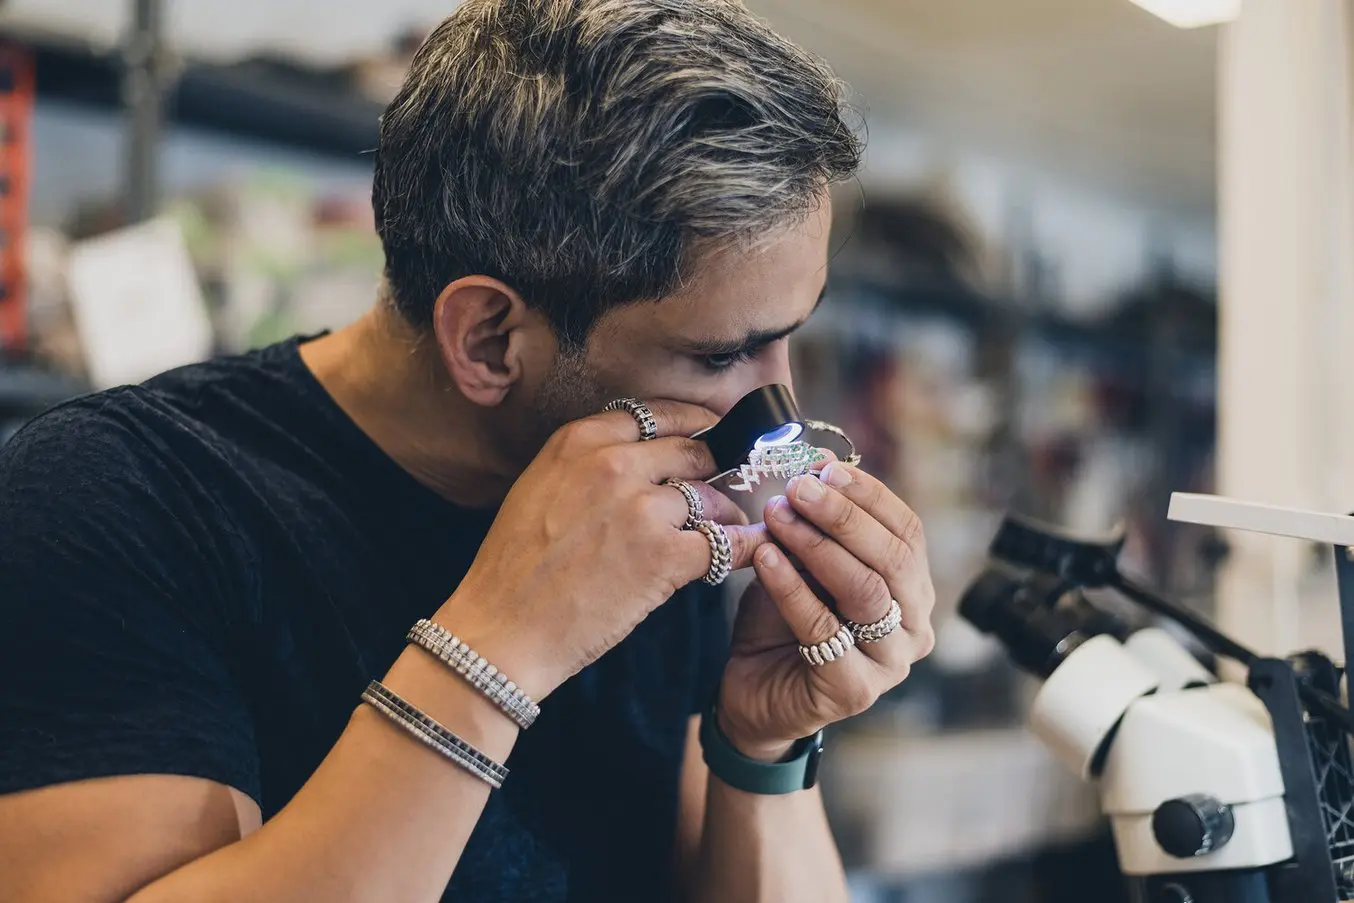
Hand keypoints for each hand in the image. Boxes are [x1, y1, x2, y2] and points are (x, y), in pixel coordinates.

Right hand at [436, 400, 766, 699]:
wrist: (503, 628)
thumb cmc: (514, 567)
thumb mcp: (539, 487)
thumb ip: (587, 464)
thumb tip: (641, 461)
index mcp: (579, 441)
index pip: (657, 414)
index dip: (693, 424)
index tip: (710, 432)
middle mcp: (613, 464)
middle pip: (692, 451)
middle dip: (714, 469)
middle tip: (725, 484)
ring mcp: (642, 508)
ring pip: (709, 498)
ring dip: (723, 515)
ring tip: (726, 529)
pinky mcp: (665, 555)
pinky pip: (725, 543)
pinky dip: (741, 548)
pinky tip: (746, 553)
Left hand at [716, 460, 935, 760]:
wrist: (753, 690)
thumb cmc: (784, 621)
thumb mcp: (802, 562)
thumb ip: (816, 521)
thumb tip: (817, 458)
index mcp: (913, 588)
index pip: (907, 531)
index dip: (868, 495)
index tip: (824, 468)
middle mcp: (915, 625)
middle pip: (892, 558)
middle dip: (843, 516)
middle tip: (798, 488)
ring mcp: (891, 663)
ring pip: (864, 591)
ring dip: (816, 546)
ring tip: (776, 516)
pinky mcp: (854, 690)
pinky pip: (822, 627)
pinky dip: (791, 586)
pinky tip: (764, 557)